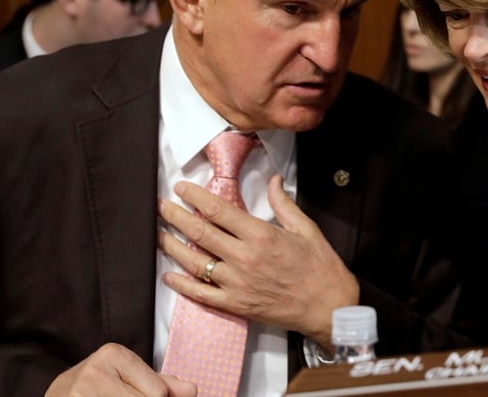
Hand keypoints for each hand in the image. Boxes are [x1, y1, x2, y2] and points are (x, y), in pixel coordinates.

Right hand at [45, 343, 195, 395]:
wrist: (56, 394)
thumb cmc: (99, 387)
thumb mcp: (130, 377)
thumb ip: (161, 383)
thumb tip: (192, 390)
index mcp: (114, 354)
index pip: (158, 393)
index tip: (134, 395)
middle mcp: (94, 371)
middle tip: (125, 395)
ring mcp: (79, 394)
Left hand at [158, 175, 359, 344]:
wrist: (329, 307)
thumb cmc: (320, 268)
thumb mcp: (306, 228)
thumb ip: (284, 203)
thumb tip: (274, 179)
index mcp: (261, 235)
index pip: (218, 211)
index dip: (195, 197)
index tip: (182, 189)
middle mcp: (245, 258)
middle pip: (200, 233)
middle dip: (175, 216)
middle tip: (160, 206)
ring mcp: (237, 284)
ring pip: (195, 262)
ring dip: (172, 247)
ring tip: (158, 235)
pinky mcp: (236, 305)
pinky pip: (201, 295)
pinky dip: (182, 286)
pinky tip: (169, 276)